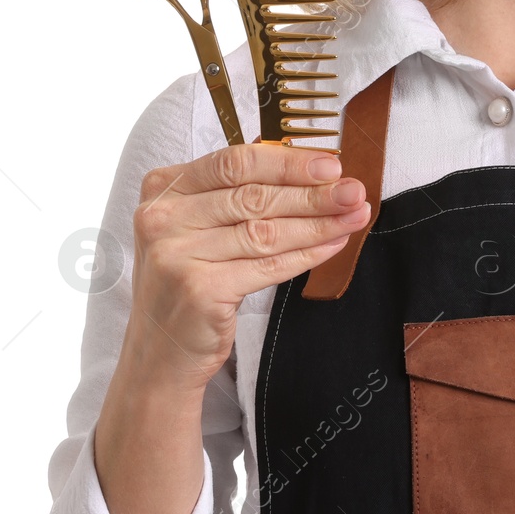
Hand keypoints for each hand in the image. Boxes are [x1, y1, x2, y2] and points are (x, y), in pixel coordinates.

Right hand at [124, 144, 369, 390]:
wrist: (160, 351)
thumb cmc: (189, 280)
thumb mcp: (199, 226)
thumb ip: (238, 194)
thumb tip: (312, 171)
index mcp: (164, 188)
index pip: (235, 162)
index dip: (289, 162)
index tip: (331, 165)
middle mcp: (163, 218)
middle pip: (254, 197)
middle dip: (314, 193)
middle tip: (355, 191)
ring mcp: (176, 254)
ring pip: (265, 231)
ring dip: (319, 223)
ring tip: (354, 216)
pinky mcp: (199, 290)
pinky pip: (269, 265)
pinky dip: (307, 255)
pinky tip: (333, 245)